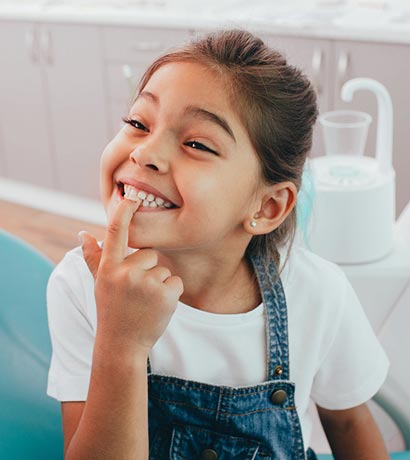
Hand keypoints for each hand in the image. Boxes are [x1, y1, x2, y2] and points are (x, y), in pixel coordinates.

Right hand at [79, 198, 183, 355]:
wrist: (122, 345)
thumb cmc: (111, 310)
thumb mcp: (99, 283)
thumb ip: (93, 258)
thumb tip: (83, 233)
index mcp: (109, 268)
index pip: (115, 232)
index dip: (124, 212)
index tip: (131, 197)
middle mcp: (126, 273)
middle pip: (150, 254)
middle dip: (148, 270)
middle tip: (137, 293)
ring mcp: (146, 284)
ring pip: (164, 269)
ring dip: (159, 284)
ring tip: (145, 302)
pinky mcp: (165, 294)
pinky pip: (176, 281)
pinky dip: (171, 293)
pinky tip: (158, 307)